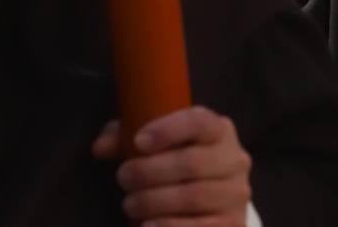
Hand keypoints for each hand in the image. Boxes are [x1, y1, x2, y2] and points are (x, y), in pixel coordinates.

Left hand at [92, 108, 251, 225]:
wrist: (216, 200)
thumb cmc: (179, 162)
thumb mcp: (157, 143)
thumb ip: (126, 137)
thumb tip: (100, 147)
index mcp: (218, 130)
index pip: (199, 121)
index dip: (168, 130)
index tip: (138, 142)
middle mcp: (234, 159)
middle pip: (193, 163)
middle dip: (150, 171)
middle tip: (122, 178)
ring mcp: (236, 194)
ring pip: (195, 196)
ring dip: (155, 201)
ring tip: (129, 204)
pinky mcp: (232, 223)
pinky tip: (147, 225)